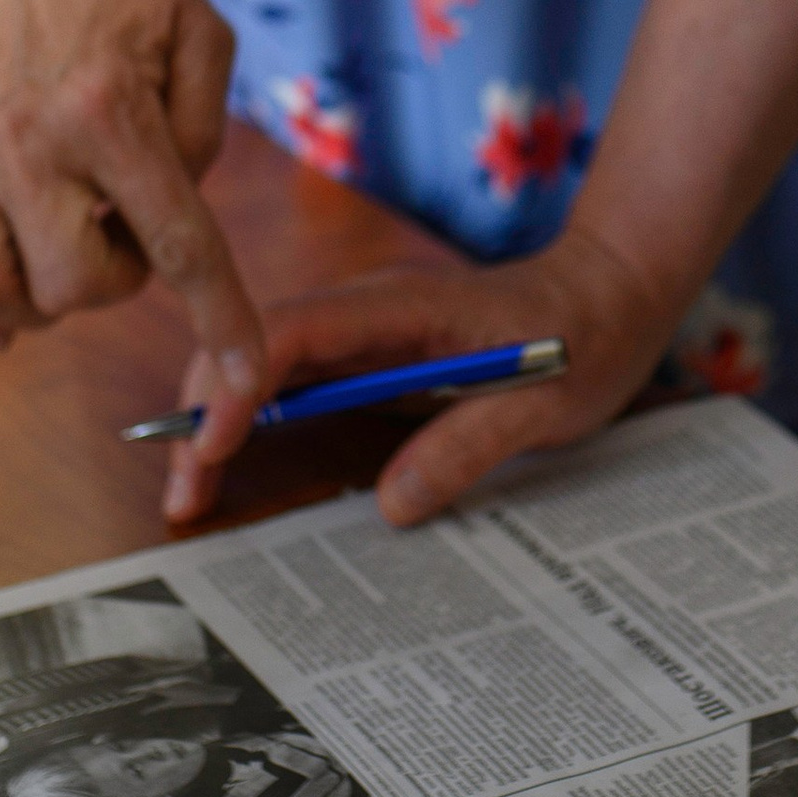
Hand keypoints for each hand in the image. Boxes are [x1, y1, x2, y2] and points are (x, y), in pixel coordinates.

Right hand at [0, 0, 268, 401]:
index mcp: (107, 112)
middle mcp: (26, 143)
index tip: (247, 381)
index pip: (175, 243)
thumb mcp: (203, 36)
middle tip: (127, 223)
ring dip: (38, 300)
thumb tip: (175, 221)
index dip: (219, 319)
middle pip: (71, 285)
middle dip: (118, 280)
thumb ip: (206, 137)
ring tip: (66, 251)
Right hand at [161, 222, 674, 525]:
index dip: (242, 379)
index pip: (298, 329)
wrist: (614, 290)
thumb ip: (470, 446)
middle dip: (207, 407)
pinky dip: (253, 415)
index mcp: (407, 305)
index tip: (212, 441)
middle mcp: (372, 308)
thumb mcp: (546, 403)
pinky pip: (294, 378)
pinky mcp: (371, 353)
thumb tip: (391, 505)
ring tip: (189, 490)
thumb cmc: (588, 337)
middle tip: (183, 490)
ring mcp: (366, 329)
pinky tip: (228, 460)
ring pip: (264, 361)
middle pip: (259, 343)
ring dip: (218, 414)